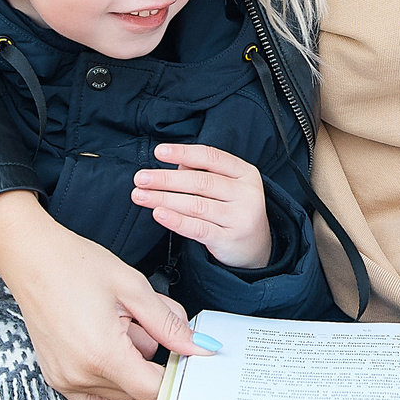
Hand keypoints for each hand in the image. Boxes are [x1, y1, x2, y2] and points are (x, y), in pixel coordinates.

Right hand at [0, 190, 208, 399]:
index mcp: (102, 354)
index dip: (176, 378)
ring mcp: (65, 380)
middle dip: (151, 360)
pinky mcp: (57, 379)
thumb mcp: (133, 288)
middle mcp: (80, 375)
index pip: (153, 391)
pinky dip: (113, 382)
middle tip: (141, 321)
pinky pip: (96, 399)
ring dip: (130, 368)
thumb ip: (168, 323)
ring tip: (120, 327)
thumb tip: (197, 347)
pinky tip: (111, 348)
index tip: (188, 362)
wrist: (32, 257)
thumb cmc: (76, 265)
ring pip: (120, 394)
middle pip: (138, 389)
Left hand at [131, 144, 272, 269]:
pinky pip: (198, 228)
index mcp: (246, 173)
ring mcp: (240, 217)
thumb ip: (203, 173)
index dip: (183, 153)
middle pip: (200, 181)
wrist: (258, 248)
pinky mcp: (229, 239)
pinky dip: (176, 220)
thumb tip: (176, 164)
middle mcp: (246, 193)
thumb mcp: (228, 187)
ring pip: (196, 205)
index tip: (158, 152)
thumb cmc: (235, 211)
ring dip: (163, 199)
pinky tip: (158, 214)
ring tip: (141, 196)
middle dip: (166, 179)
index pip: (211, 157)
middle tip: (140, 178)